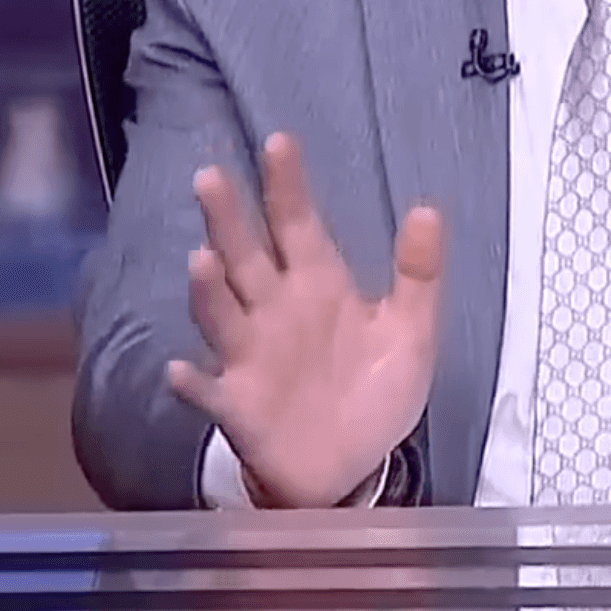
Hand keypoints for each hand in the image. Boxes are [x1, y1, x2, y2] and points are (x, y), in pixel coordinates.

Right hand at [164, 133, 443, 508]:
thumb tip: (430, 210)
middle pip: (246, 255)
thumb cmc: (373, 391)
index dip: (288, 186)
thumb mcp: (410, 332)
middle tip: (211, 178)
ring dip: (209, 291)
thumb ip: (418, 275)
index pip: (298, 224)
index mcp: (317, 284)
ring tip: (203, 261)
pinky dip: (193, 384)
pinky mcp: (237, 405)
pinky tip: (180, 372)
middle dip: (229, 220)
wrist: (350, 467)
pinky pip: (210, 392)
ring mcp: (250, 356)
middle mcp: (274, 310)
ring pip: (223, 314)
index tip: (280, 143)